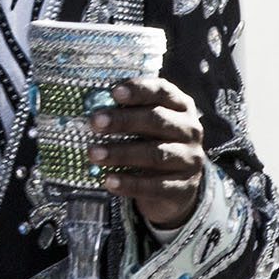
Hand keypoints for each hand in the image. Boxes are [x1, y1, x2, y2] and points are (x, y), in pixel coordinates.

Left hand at [88, 76, 205, 228]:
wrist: (177, 186)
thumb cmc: (153, 142)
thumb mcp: (146, 124)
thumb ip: (127, 112)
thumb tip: (89, 106)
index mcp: (180, 106)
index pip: (162, 91)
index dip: (139, 90)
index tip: (114, 92)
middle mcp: (190, 130)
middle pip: (157, 120)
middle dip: (124, 120)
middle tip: (94, 123)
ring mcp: (190, 160)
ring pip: (156, 154)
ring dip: (122, 153)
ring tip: (94, 154)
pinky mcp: (184, 188)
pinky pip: (156, 186)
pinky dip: (131, 184)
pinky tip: (109, 181)